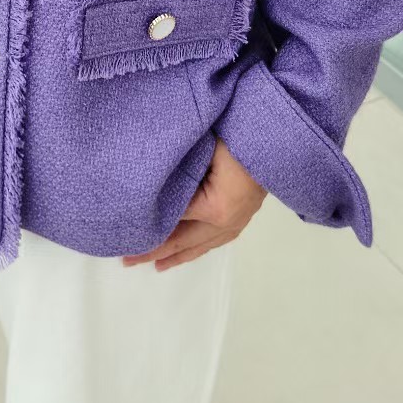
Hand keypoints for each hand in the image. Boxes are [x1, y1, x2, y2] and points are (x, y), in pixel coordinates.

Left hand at [122, 138, 266, 270]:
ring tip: (155, 265)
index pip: (172, 222)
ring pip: (200, 246)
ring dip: (176, 255)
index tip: (124, 236)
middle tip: (127, 260)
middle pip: (183, 241)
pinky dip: (197, 248)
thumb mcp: (202, 151)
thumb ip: (179, 172)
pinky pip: (215, 241)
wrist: (277, 140)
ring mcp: (236, 222)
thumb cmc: (236, 137)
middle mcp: (225, 223)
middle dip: (154, 251)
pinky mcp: (242, 218)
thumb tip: (152, 187)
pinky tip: (189, 252)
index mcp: (214, 208)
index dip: (147, 229)